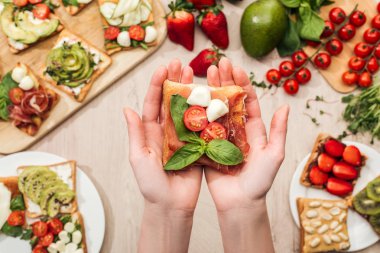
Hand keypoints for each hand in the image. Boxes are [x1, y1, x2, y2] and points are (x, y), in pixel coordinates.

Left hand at [124, 59, 201, 252]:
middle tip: (181, 64)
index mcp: (151, 132)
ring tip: (194, 73)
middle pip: (170, 101)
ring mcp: (183, 137)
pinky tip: (211, 96)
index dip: (157, 85)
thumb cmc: (151, 185)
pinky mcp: (197, 145)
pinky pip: (201, 125)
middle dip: (174, 81)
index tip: (163, 68)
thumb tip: (127, 109)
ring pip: (187, 109)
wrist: (171, 205)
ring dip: (190, 91)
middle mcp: (167, 131)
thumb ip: (136, 134)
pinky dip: (205, 111)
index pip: (153, 103)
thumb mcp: (139, 158)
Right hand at [205, 58, 289, 211]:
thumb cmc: (260, 181)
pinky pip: (200, 127)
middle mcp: (235, 129)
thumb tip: (286, 107)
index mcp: (252, 129)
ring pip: (213, 110)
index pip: (246, 101)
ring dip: (209, 92)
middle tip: (216, 63)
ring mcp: (219, 137)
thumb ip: (278, 132)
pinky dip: (195, 113)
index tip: (234, 67)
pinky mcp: (206, 147)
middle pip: (228, 100)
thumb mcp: (274, 155)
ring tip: (202, 75)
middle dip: (223, 81)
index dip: (241, 83)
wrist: (240, 203)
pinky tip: (188, 98)